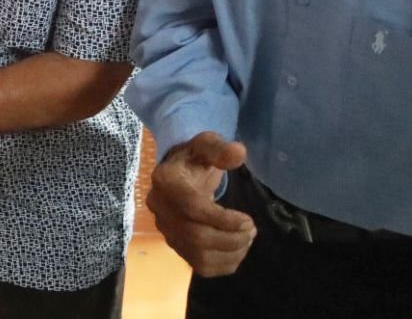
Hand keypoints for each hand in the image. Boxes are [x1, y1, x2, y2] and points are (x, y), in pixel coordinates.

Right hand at [148, 132, 255, 276]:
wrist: (178, 174)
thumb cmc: (194, 159)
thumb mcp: (205, 145)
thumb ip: (220, 149)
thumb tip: (239, 152)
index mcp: (164, 181)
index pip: (191, 208)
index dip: (222, 219)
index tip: (247, 219)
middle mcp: (160, 209)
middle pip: (196, 236)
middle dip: (231, 238)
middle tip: (252, 229)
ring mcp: (166, 230)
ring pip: (199, 255)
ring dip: (231, 252)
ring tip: (247, 238)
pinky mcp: (176, 247)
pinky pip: (201, 266)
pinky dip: (225, 264)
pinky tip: (238, 249)